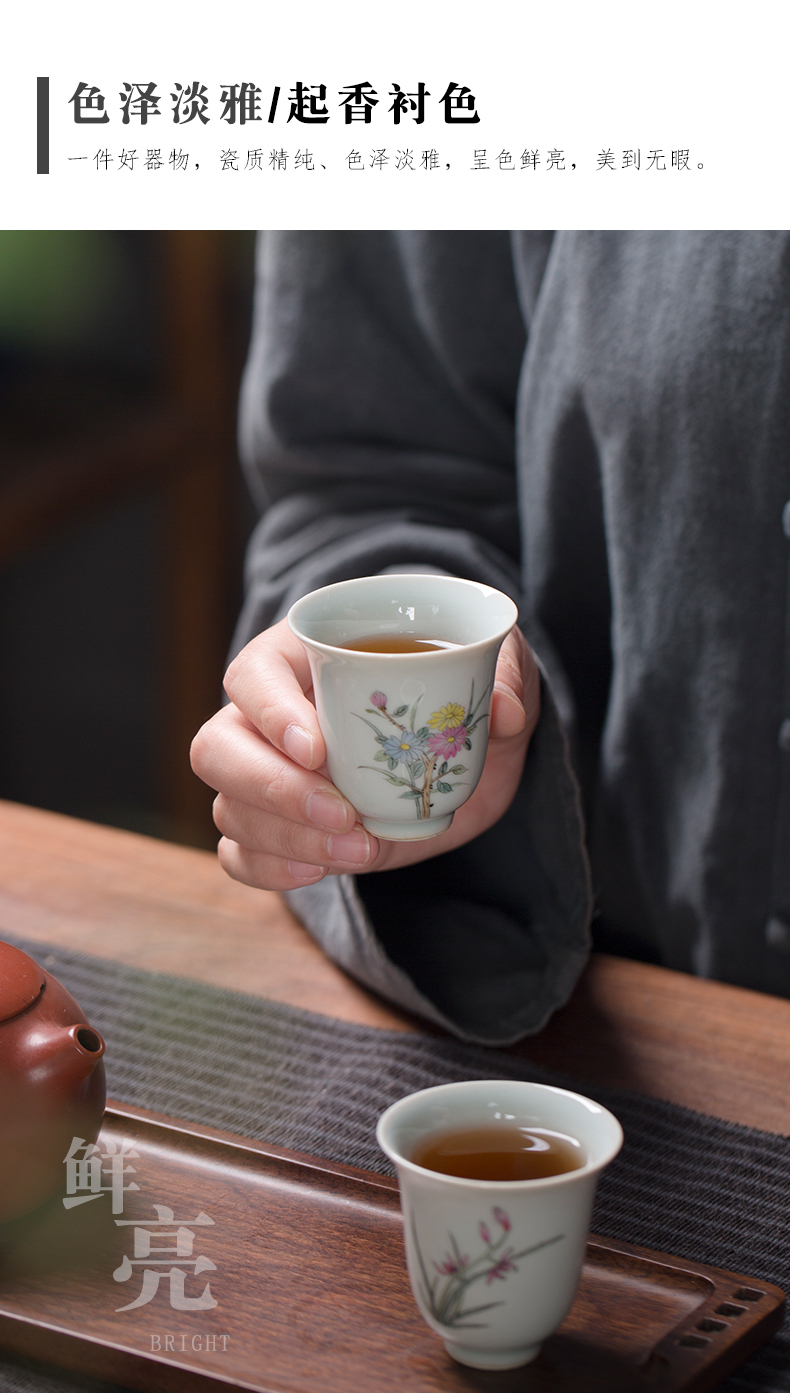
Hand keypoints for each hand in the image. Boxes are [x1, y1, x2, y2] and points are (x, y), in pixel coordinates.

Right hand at [190, 618, 539, 891]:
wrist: (468, 753)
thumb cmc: (463, 686)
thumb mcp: (496, 664)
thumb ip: (503, 673)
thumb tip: (503, 708)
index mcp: (300, 659)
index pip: (252, 675)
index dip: (270, 711)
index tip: (317, 747)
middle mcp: (266, 718)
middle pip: (218, 748)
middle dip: (272, 788)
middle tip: (342, 812)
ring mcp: (267, 777)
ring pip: (229, 807)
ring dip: (286, 838)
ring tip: (360, 850)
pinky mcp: (282, 830)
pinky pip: (241, 854)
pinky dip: (270, 870)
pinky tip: (319, 872)